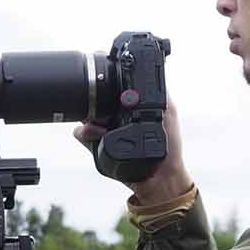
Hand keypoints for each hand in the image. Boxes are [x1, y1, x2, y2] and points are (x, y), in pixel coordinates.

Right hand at [73, 95, 192, 205]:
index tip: (103, 86)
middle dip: (95, 105)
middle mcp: (114, 116)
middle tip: (107, 115)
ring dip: (90, 121)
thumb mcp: (167, 111)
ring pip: (84, 116)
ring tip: (104, 129)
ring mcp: (104, 130)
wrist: (159, 177)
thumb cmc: (169, 145)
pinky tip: (99, 137)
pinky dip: (85, 134)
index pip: (109, 89)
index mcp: (129, 106)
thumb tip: (149, 71)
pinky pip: (80, 134)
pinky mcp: (96, 145)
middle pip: (93, 101)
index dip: (103, 86)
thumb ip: (158, 91)